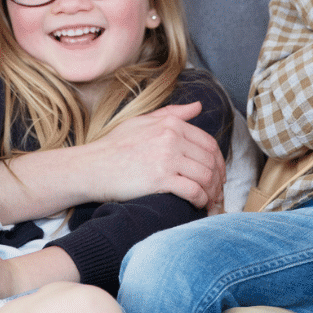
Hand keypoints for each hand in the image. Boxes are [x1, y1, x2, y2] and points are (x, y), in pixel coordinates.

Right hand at [81, 101, 225, 208]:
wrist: (92, 166)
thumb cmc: (115, 146)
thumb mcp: (143, 121)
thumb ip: (172, 113)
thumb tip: (197, 106)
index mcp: (171, 124)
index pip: (208, 143)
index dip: (219, 162)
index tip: (219, 175)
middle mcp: (171, 138)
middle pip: (210, 161)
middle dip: (219, 180)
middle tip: (218, 193)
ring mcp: (166, 158)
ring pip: (206, 176)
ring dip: (212, 193)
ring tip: (210, 202)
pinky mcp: (160, 179)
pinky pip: (193, 191)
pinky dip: (201, 200)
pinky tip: (199, 205)